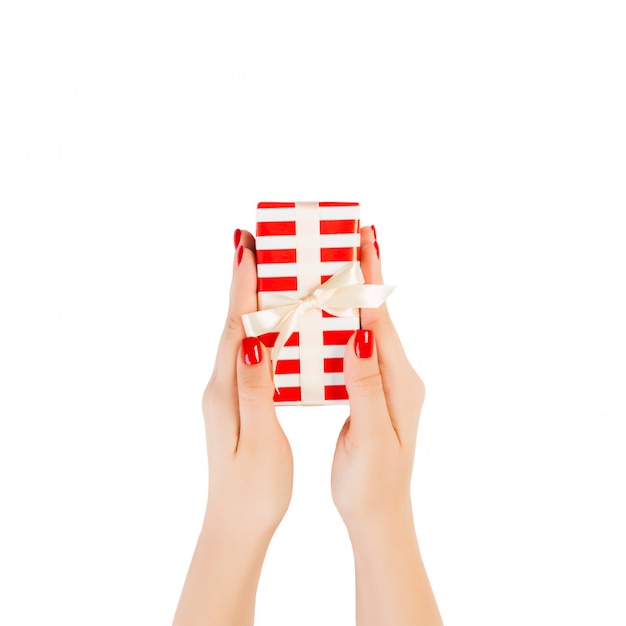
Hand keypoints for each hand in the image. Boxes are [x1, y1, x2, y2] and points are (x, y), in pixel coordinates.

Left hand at [202, 230, 292, 536]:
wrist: (233, 524)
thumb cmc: (253, 490)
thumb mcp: (259, 441)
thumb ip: (256, 390)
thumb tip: (253, 341)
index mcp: (226, 390)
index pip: (236, 327)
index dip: (243, 286)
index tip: (247, 248)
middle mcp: (221, 385)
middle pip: (234, 322)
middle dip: (243, 282)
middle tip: (250, 243)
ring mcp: (226, 392)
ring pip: (240, 336)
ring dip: (250, 301)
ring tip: (263, 270)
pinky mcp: (237, 401)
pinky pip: (248, 353)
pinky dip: (258, 329)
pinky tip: (270, 323)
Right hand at [331, 226, 441, 625]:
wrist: (380, 514)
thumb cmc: (373, 484)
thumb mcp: (373, 438)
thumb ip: (367, 387)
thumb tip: (361, 337)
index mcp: (400, 382)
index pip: (381, 319)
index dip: (370, 278)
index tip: (363, 238)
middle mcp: (397, 374)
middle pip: (378, 312)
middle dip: (367, 271)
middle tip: (356, 232)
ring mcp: (386, 380)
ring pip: (367, 325)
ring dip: (355, 291)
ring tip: (339, 260)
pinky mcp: (371, 389)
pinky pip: (357, 345)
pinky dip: (345, 320)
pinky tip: (329, 310)